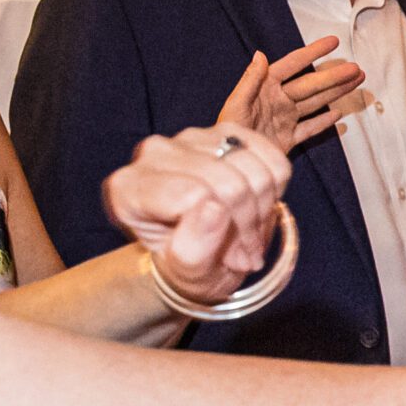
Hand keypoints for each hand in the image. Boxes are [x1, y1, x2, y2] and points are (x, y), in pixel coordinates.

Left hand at [104, 125, 290, 304]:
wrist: (201, 252)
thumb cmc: (187, 264)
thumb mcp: (186, 274)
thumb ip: (192, 250)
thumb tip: (214, 209)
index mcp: (129, 187)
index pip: (193, 195)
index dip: (222, 229)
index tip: (230, 259)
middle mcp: (154, 153)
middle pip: (228, 182)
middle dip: (247, 225)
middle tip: (244, 253)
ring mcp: (191, 137)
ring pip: (252, 168)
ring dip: (262, 210)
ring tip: (249, 235)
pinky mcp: (226, 131)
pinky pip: (272, 156)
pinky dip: (275, 189)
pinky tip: (257, 208)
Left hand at [217, 39, 363, 151]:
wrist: (231, 163)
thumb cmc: (228, 132)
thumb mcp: (236, 103)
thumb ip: (250, 79)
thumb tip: (260, 55)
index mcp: (266, 88)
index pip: (293, 64)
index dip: (313, 52)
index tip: (332, 42)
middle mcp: (278, 101)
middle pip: (312, 84)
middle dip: (334, 76)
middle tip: (355, 68)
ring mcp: (285, 120)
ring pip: (316, 103)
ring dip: (336, 93)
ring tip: (355, 82)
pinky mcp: (288, 140)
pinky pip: (309, 129)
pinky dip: (323, 122)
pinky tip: (337, 114)